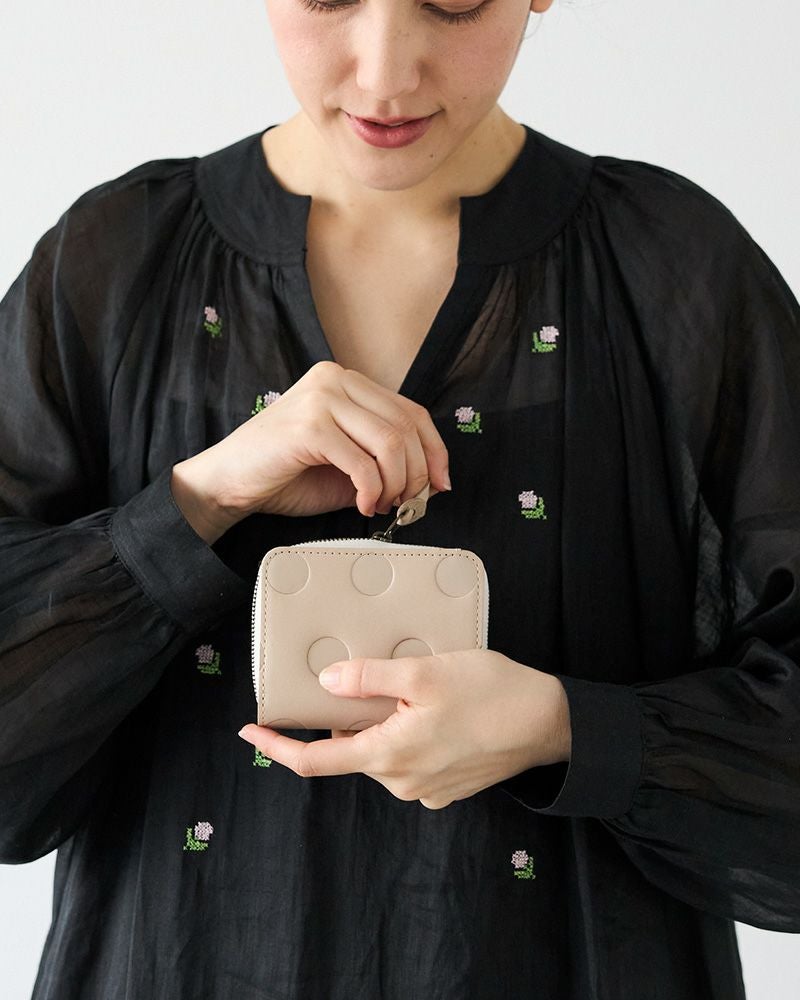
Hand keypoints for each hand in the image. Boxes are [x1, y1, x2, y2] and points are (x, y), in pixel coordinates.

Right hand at [170, 361, 450, 542]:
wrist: (228, 483)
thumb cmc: (284, 473)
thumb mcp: (346, 463)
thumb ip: (384, 462)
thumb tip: (432, 482)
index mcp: (345, 381)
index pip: (411, 411)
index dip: (434, 451)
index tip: (440, 484)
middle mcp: (335, 380)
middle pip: (405, 426)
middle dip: (417, 473)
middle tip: (407, 503)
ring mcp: (321, 399)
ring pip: (390, 442)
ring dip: (396, 484)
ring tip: (382, 504)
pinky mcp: (309, 426)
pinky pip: (363, 463)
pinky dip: (372, 491)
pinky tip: (364, 505)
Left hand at [238, 650, 571, 809]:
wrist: (550, 723)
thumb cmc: (490, 693)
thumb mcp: (423, 673)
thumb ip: (368, 679)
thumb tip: (325, 684)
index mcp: (388, 756)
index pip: (313, 762)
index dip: (275, 748)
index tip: (250, 732)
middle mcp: (401, 782)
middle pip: (353, 749)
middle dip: (348, 718)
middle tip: (369, 678)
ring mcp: (427, 788)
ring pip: (384, 751)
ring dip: (385, 723)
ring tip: (417, 688)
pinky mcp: (449, 786)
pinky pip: (411, 759)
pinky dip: (410, 734)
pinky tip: (438, 708)